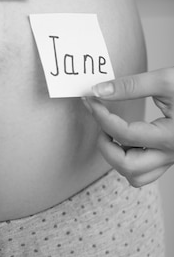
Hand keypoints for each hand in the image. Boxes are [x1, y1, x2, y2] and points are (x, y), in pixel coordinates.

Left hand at [82, 68, 173, 186]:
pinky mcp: (171, 156)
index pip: (124, 134)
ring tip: (110, 131)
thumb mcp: (167, 80)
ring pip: (135, 175)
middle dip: (104, 144)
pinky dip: (129, 160)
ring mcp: (172, 158)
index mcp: (171, 137)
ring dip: (116, 157)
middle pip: (127, 166)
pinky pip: (145, 171)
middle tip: (98, 119)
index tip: (91, 99)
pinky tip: (125, 138)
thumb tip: (99, 90)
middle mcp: (172, 154)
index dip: (101, 116)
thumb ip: (131, 86)